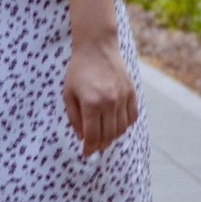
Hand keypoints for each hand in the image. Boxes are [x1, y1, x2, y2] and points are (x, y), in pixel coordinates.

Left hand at [63, 41, 138, 156]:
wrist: (97, 47)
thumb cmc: (78, 71)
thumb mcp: (68, 94)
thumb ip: (74, 117)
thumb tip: (82, 137)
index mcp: (91, 103)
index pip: (93, 136)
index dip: (89, 148)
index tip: (86, 153)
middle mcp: (109, 102)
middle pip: (108, 135)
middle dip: (100, 146)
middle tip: (94, 148)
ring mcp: (122, 98)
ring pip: (121, 129)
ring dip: (112, 137)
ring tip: (104, 138)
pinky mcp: (131, 93)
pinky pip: (132, 117)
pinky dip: (125, 126)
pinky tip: (116, 126)